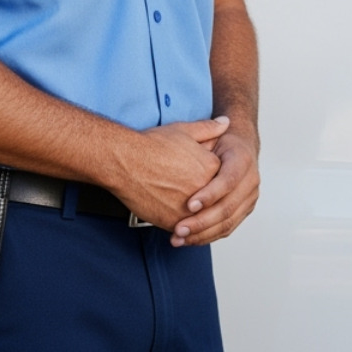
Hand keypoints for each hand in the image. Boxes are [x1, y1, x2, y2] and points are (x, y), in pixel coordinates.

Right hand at [109, 117, 227, 229]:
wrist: (125, 161)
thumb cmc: (151, 145)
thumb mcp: (184, 130)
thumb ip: (209, 128)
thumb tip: (226, 122)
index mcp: (211, 167)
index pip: (221, 177)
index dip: (207, 175)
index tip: (195, 174)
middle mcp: (205, 189)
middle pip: (211, 199)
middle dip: (203, 197)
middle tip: (184, 189)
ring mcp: (190, 209)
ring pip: (199, 217)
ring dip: (194, 215)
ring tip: (178, 204)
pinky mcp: (173, 222)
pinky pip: (183, 228)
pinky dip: (180, 225)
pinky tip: (171, 214)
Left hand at [171, 126, 258, 246]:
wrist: (240, 150)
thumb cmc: (221, 142)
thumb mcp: (214, 134)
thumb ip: (209, 130)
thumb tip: (221, 123)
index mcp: (243, 160)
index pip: (228, 181)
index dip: (210, 194)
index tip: (188, 204)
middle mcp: (251, 182)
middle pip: (228, 208)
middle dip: (202, 221)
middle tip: (178, 228)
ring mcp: (249, 199)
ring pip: (227, 223)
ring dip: (202, 234)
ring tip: (178, 238)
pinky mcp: (244, 211)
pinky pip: (226, 229)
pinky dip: (207, 236)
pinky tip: (188, 240)